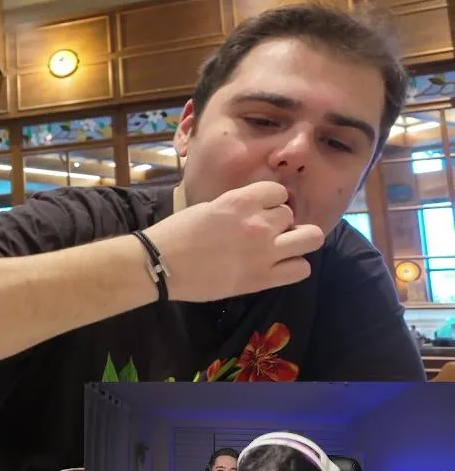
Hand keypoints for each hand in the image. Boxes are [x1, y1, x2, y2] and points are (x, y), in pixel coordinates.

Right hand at [142, 181, 323, 301]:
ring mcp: (264, 252)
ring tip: (280, 248)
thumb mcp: (208, 208)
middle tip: (266, 233)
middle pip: (292, 215)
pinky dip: (294, 266)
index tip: (260, 211)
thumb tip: (252, 213)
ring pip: (311, 238)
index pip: (278, 191)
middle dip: (281, 223)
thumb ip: (236, 209)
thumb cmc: (175, 233)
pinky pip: (301, 268)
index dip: (271, 201)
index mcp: (240, 201)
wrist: (161, 264)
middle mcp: (259, 224)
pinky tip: (278, 267)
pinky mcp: (263, 278)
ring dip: (296, 241)